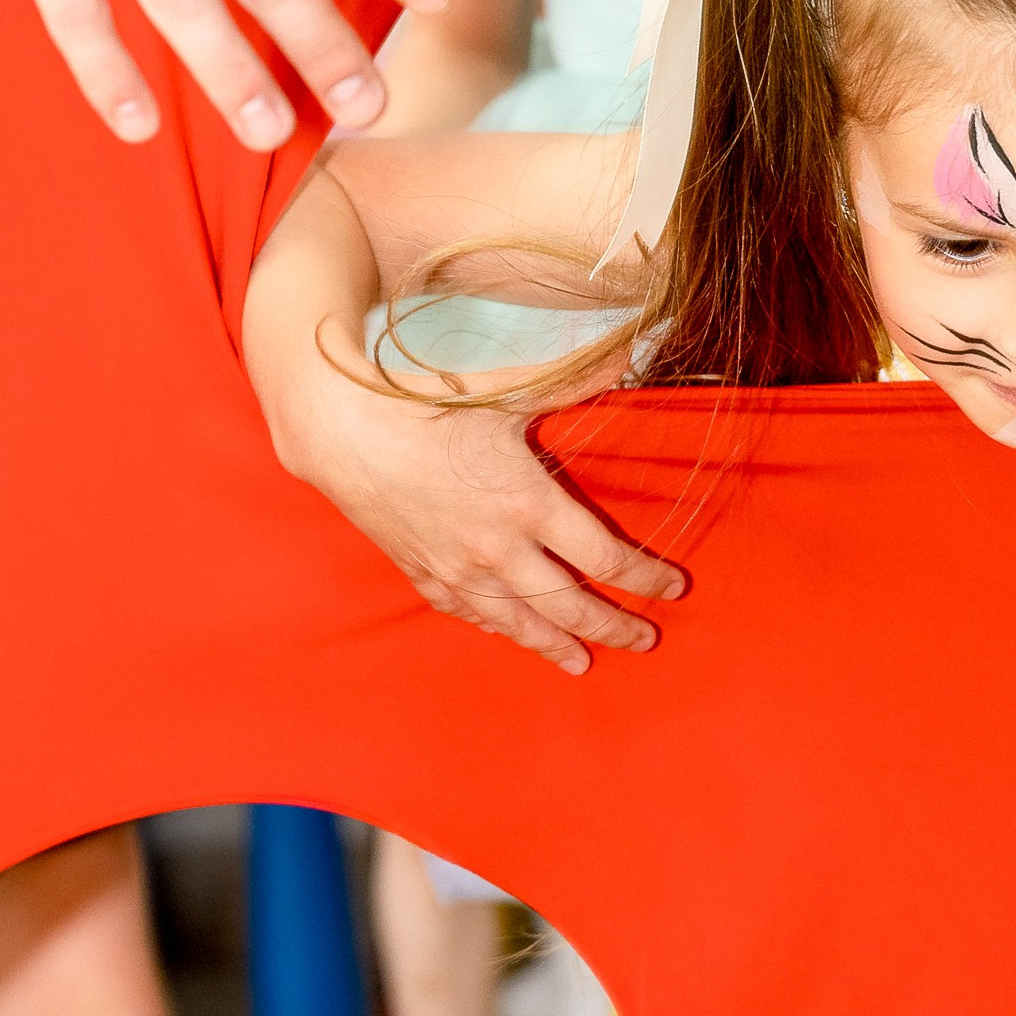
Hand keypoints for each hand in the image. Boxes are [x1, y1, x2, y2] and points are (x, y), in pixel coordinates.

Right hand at [270, 358, 685, 673]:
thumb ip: (573, 379)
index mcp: (530, 505)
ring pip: (519, 621)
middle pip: (570, 604)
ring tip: (585, 662)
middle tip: (645, 641)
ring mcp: (458, 567)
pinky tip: (512, 634)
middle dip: (614, 626)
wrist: (341, 426)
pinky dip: (498, 627)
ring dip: (557, 644)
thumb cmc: (426, 400)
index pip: (606, 559)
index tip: (674, 588)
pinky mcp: (422, 571)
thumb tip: (626, 352)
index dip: (645, 578)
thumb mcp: (508, 391)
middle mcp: (499, 548)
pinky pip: (470, 613)